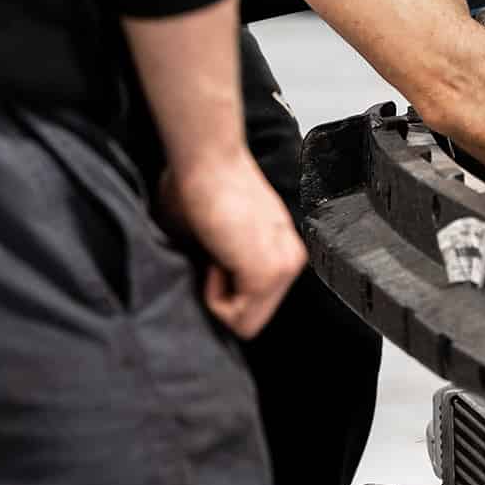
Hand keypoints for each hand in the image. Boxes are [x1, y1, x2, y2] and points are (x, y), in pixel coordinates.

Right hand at [160, 149, 306, 338]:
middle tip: (212, 256)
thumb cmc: (199, 187)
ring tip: (215, 252)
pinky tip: (217, 256)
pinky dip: (215, 295)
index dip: (222, 290)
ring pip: (246, 321)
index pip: (254, 302)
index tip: (211, 258)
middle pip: (252, 316)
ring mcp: (285, 267)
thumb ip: (215, 265)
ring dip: (218, 295)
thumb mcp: (211, 236)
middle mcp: (289, 258)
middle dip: (222, 296)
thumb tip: (195, 285)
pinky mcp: (270, 273)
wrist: (207, 162)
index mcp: (279, 248)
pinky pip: (239, 318)